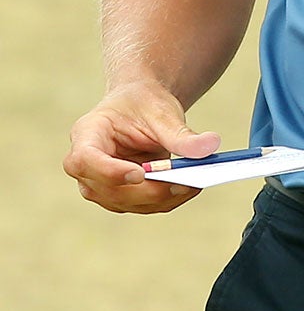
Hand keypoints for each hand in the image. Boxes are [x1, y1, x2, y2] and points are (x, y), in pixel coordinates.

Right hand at [64, 81, 221, 213]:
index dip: (109, 171)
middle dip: (149, 190)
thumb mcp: (162, 112)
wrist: (141, 108)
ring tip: (194, 184)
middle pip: (109, 189)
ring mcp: (99, 184)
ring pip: (126, 203)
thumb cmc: (144, 105)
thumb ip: (180, 134)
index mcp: (87, 135)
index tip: (139, 173)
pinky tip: (189, 188)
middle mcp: (85, 165)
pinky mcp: (118, 196)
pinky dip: (167, 200)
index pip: (85, 160)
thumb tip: (210, 146)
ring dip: (161, 198)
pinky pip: (142, 205)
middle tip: (185, 183)